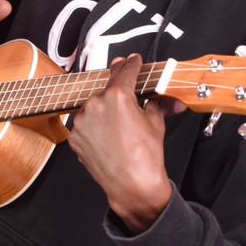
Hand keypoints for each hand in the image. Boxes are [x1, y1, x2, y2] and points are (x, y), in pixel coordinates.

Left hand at [68, 54, 184, 232]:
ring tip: (117, 122)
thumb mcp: (155, 124)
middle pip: (107, 87)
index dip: (131, 63)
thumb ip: (157, 104)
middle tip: (126, 87)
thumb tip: (170, 99)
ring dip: (103, 107)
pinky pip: (84, 123)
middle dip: (117, 87)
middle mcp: (96, 104)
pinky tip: (106, 134)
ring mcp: (82, 120)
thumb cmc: (146, 157)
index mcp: (117, 96)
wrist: (132, 186)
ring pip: (93, 105)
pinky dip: (93, 124)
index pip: (125, 72)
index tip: (132, 59)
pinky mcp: (75, 136)